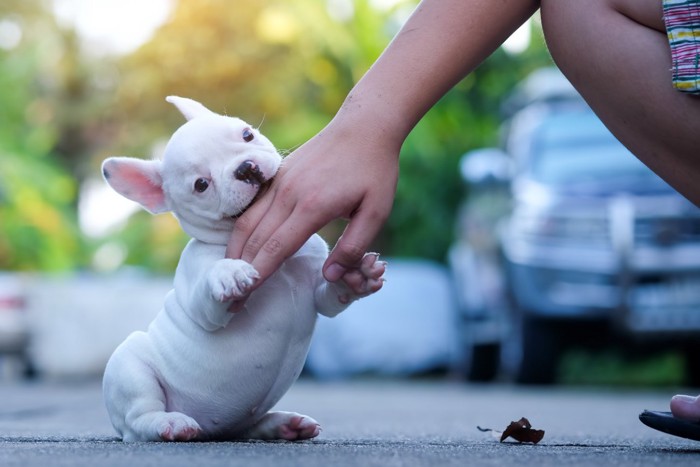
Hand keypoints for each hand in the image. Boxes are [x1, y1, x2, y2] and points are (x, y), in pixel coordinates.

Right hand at [225, 118, 398, 288]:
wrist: (364, 126)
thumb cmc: (375, 170)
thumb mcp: (377, 212)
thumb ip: (353, 247)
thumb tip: (329, 276)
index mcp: (312, 207)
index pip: (276, 249)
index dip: (258, 275)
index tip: (243, 296)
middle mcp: (289, 194)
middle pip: (255, 238)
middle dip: (242, 269)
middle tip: (230, 296)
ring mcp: (280, 182)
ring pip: (248, 221)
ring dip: (236, 249)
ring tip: (229, 274)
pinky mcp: (278, 174)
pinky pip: (253, 206)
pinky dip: (242, 228)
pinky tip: (239, 243)